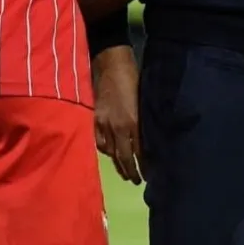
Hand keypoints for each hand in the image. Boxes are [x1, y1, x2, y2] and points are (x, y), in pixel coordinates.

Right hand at [92, 45, 142, 184]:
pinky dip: (105, 149)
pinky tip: (109, 154)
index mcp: (133, 122)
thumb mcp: (144, 100)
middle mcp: (118, 127)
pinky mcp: (94, 119)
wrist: (112, 63)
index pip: (139, 151)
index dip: (144, 165)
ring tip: (124, 172)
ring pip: (110, 151)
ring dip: (118, 163)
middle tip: (137, 181)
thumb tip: (148, 138)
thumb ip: (143, 121)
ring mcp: (103, 124)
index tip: (149, 175)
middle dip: (131, 171)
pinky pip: (99, 141)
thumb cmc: (134, 78)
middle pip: (124, 156)